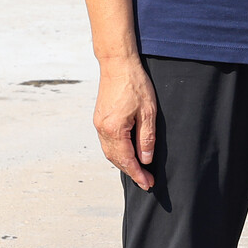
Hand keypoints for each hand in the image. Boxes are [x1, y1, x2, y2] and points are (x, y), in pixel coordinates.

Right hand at [93, 59, 157, 190]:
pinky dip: (117, 152)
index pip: (127, 160)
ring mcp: (98, 123)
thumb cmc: (134, 84)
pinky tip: (127, 153)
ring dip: (123, 163)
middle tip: (146, 181)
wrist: (117, 63)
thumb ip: (146, 138)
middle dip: (131, 172)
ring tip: (138, 170)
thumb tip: (145, 159)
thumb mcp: (148, 112)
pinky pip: (107, 142)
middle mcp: (102, 129)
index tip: (148, 184)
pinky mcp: (99, 118)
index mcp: (114, 129)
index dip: (138, 174)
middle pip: (116, 159)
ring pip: (110, 152)